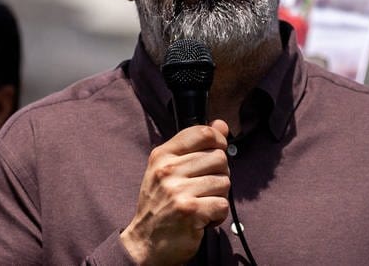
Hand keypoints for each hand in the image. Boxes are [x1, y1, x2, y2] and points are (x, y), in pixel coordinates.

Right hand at [121, 120, 231, 265]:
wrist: (143, 243)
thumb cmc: (160, 205)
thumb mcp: (169, 170)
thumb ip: (196, 146)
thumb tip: (222, 124)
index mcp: (162, 155)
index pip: (202, 133)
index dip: (218, 141)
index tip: (216, 152)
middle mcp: (168, 170)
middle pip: (219, 158)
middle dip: (219, 175)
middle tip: (203, 189)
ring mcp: (178, 191)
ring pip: (224, 181)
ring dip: (218, 197)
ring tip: (201, 204)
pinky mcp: (190, 211)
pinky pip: (223, 204)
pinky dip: (218, 215)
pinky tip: (202, 218)